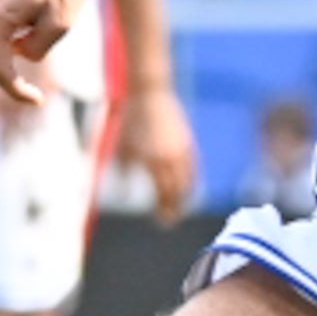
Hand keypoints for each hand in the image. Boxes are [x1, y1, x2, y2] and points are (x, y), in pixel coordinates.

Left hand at [116, 81, 199, 215]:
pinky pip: (194, 168)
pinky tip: (188, 186)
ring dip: (185, 196)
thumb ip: (126, 172)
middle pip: (178, 192)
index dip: (164, 211)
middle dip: (176, 208)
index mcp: (154, 162)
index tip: (162, 222)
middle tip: (172, 219)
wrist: (150, 93)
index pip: (163, 195)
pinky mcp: (188, 141)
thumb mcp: (123, 147)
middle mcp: (171, 159)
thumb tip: (126, 191)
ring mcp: (182, 150)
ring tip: (181, 206)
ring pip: (189, 181)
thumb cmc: (132, 119)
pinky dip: (192, 180)